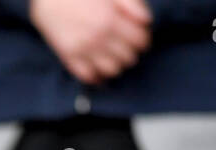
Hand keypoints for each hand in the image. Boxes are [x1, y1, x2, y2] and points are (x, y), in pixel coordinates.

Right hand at [30, 0, 151, 84]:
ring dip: (116, 65)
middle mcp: (98, 38)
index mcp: (111, 20)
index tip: (138, 38)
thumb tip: (146, 22)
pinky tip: (99, 67)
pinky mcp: (69, 58)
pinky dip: (97, 75)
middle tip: (125, 46)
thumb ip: (132, 4)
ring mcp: (83, 50)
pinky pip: (89, 76)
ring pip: (112, 71)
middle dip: (131, 52)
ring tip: (113, 56)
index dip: (143, 40)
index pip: (140, 41)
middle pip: (128, 58)